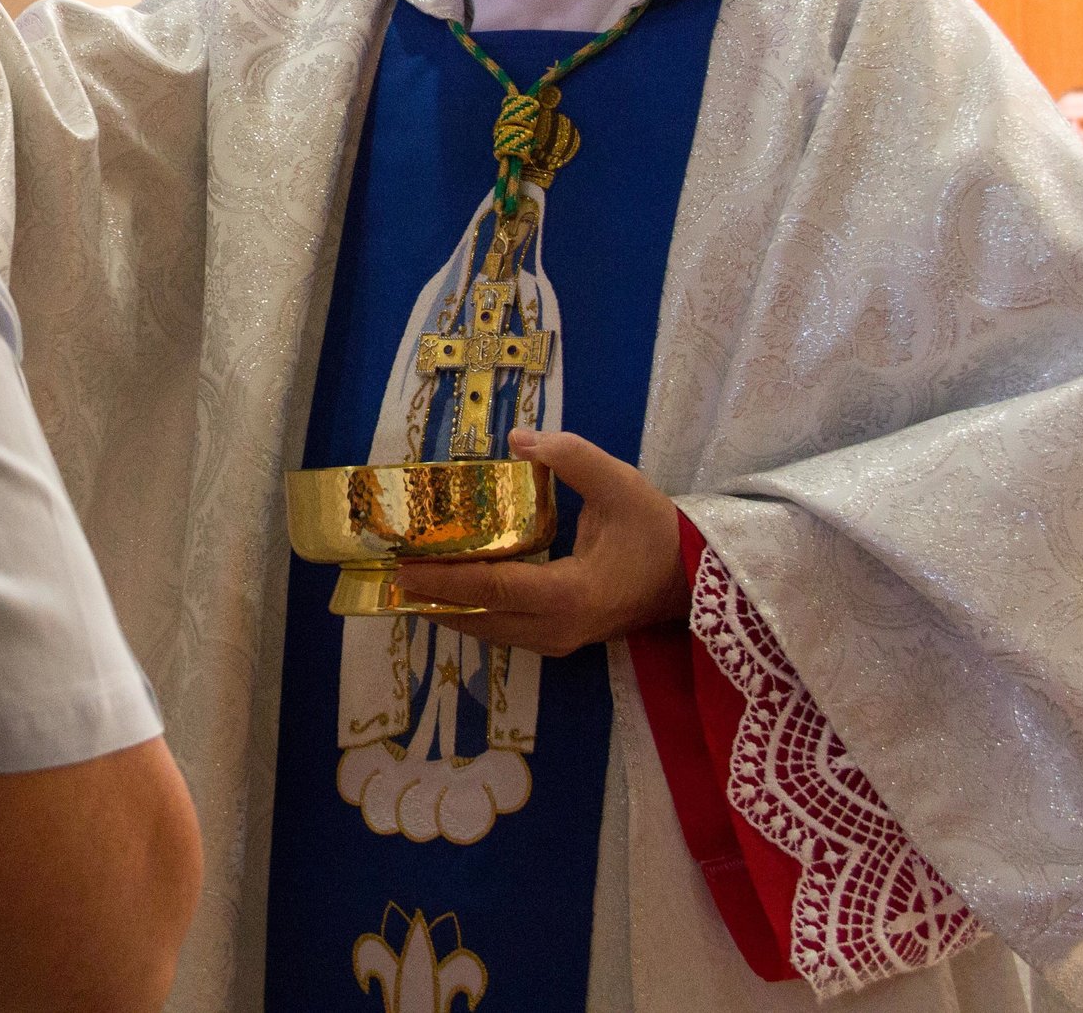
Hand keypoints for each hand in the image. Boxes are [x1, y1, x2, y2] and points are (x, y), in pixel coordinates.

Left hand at [389, 429, 687, 655]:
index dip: (443, 576)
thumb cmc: (657, 532)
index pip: (491, 589)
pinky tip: (443, 587)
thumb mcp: (620, 485)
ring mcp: (556, 642)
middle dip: (429, 594)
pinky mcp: (556, 640)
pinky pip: (500, 630)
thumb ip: (571, 458)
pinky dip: (468, 610)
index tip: (402, 563)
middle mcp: (555, 629)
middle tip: (387, 566)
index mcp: (569, 595)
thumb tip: (518, 439)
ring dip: (444, 604)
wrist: (695, 580)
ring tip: (404, 575)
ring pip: (485, 630)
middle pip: (477, 617)